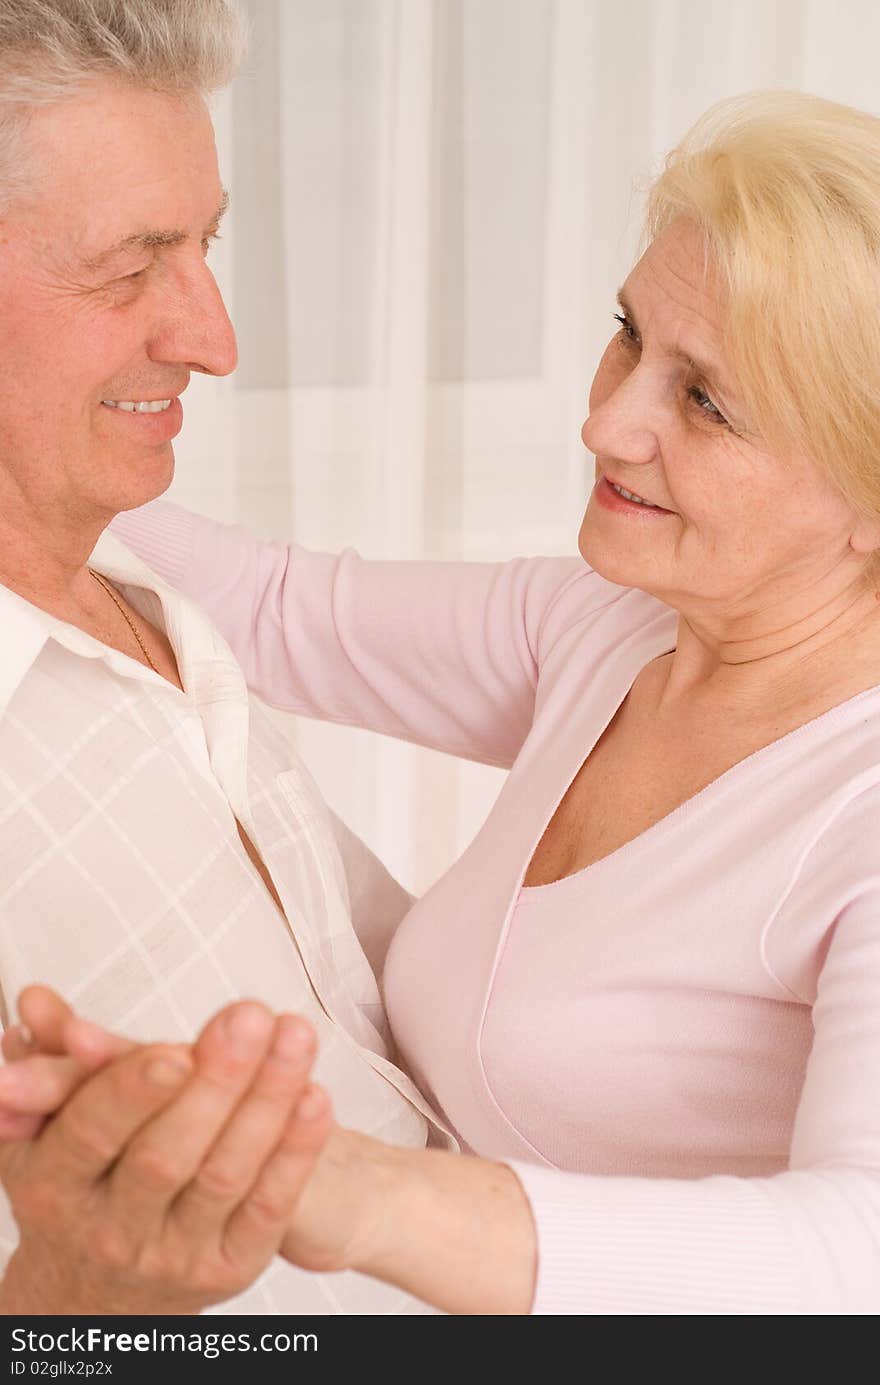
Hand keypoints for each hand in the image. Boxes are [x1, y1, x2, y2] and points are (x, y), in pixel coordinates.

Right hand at [0, 999, 332, 1313]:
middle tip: (252, 1015)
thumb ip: (51, 1056)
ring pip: (225, 1175)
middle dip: (216, 1081)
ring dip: (268, 1099)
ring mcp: (173, 1256)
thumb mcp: (48, 1124)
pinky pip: (268, 1207)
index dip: (132, 1094)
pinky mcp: (229, 1269)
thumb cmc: (80, 1182)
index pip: (90, 1136)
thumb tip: (35, 999)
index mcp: (53, 1187)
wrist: (102, 1290)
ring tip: (297, 1033)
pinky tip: (315, 1095)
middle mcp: (110, 1231)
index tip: (175, 1048)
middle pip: (166, 1155)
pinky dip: (295, 1151)